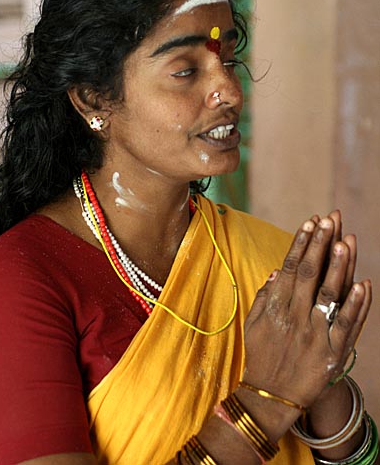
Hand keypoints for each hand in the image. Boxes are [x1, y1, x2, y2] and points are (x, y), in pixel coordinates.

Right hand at [242, 216, 370, 410]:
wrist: (270, 396)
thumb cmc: (261, 356)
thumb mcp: (253, 324)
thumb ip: (264, 296)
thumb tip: (276, 271)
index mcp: (275, 306)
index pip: (290, 267)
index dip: (301, 243)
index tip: (310, 222)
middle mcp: (294, 315)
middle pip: (309, 273)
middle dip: (320, 244)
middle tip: (329, 219)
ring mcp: (314, 333)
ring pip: (328, 293)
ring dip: (337, 265)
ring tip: (345, 239)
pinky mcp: (332, 352)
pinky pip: (346, 325)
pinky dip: (356, 304)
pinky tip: (363, 283)